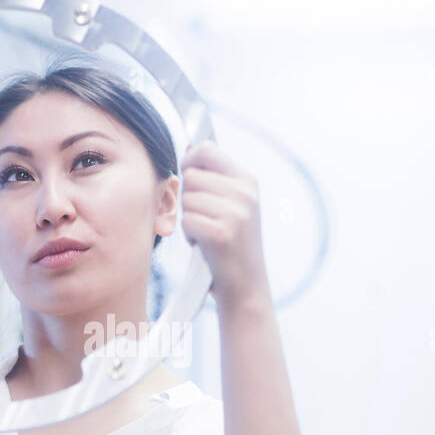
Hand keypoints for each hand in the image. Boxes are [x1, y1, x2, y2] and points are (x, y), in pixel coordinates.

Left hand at [179, 140, 270, 309]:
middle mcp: (245, 193)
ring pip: (186, 199)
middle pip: (191, 176)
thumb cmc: (233, 245)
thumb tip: (191, 147)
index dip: (190, 161)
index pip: (207, 149)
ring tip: (207, 232)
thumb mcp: (234, 205)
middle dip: (190, 198)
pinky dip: (190, 235)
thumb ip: (216, 177)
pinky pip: (186, 220)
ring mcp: (235, 213)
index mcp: (248, 181)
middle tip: (205, 218)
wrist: (246, 287)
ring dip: (190, 218)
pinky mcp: (221, 233)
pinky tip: (205, 245)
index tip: (191, 177)